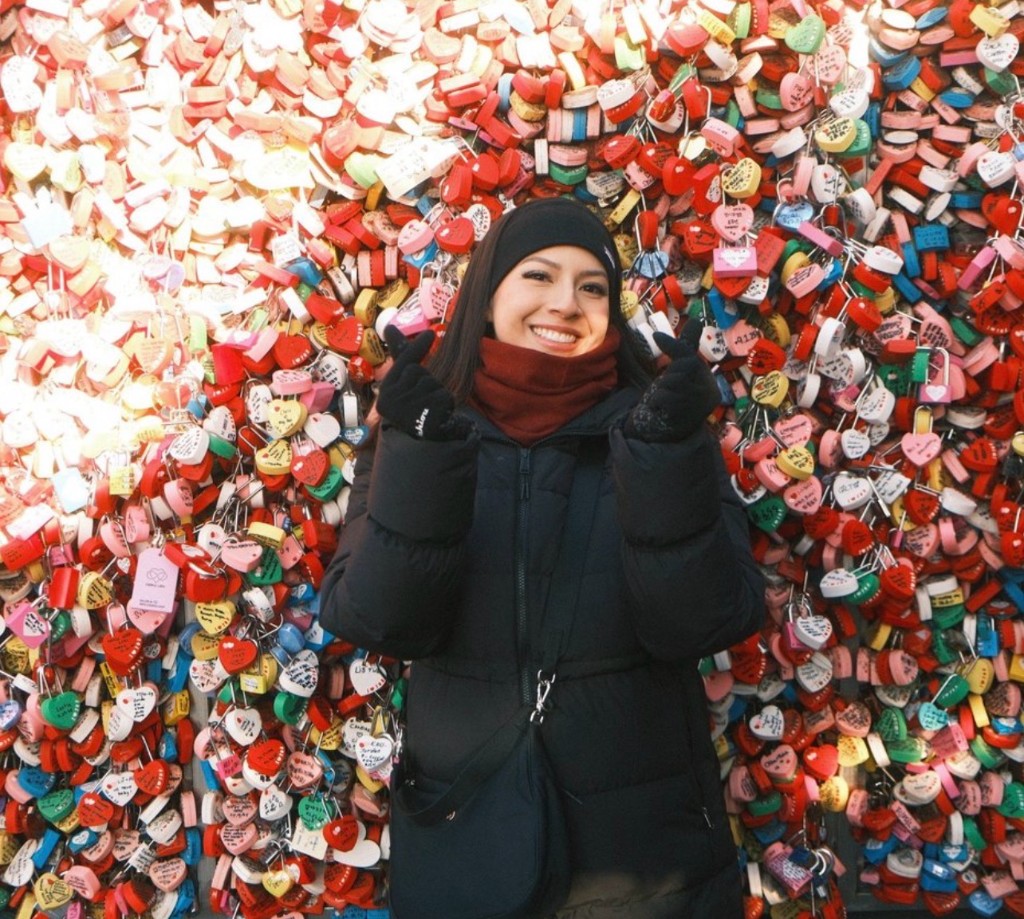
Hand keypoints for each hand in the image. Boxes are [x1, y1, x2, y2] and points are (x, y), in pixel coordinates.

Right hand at [377, 326, 465, 439]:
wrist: (417, 443)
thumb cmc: (410, 407)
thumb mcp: (402, 385)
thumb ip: (401, 357)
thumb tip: (390, 326)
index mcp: (386, 392)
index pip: (405, 364)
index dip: (418, 348)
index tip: (431, 334)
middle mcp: (393, 400)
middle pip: (420, 372)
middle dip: (426, 380)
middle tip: (421, 399)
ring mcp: (409, 409)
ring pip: (432, 383)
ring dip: (436, 392)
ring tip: (427, 408)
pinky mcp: (427, 416)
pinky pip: (444, 396)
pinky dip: (445, 403)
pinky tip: (437, 414)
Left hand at [624, 318, 719, 441]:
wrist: (664, 437)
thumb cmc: (674, 403)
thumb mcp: (681, 374)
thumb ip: (687, 350)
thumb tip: (698, 321)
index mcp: (710, 387)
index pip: (691, 358)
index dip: (674, 346)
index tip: (655, 337)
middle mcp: (707, 396)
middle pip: (683, 367)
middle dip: (668, 374)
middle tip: (665, 387)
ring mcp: (695, 407)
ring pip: (672, 381)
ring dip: (661, 389)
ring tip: (664, 402)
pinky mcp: (681, 416)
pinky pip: (663, 396)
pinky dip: (657, 400)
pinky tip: (660, 409)